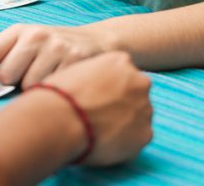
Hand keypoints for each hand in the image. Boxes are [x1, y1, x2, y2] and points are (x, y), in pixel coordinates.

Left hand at [0, 23, 111, 91]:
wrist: (98, 41)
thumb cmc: (54, 48)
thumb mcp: (29, 43)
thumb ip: (6, 57)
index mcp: (19, 31)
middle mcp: (35, 35)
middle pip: (7, 75)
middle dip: (15, 81)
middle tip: (31, 72)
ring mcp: (55, 47)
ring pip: (29, 86)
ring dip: (36, 87)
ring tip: (49, 74)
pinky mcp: (74, 60)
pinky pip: (51, 88)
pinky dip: (54, 89)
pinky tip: (63, 77)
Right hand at [32, 52, 152, 165]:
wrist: (61, 119)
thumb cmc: (59, 95)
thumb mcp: (75, 71)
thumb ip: (92, 76)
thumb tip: (91, 89)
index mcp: (120, 61)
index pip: (121, 74)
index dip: (107, 88)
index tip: (95, 98)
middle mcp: (139, 81)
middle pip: (135, 94)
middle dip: (121, 104)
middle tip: (98, 116)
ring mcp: (145, 107)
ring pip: (137, 117)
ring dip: (124, 123)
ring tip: (97, 132)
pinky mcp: (145, 134)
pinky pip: (137, 139)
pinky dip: (124, 143)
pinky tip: (103, 143)